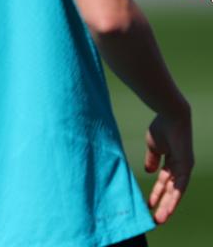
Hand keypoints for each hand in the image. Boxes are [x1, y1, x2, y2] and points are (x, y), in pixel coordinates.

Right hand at [145, 108, 193, 223]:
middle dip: (163, 204)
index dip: (156, 193)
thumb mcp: (153, 147)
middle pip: (171, 190)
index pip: (164, 182)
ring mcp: (185, 168)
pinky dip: (174, 197)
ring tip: (159, 219)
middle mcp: (181, 167)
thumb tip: (149, 172)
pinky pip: (180, 185)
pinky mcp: (187, 166)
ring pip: (176, 192)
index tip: (147, 204)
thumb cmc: (161, 127)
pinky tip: (167, 206)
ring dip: (168, 206)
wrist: (170, 115)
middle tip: (156, 220)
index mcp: (172, 162)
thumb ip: (152, 160)